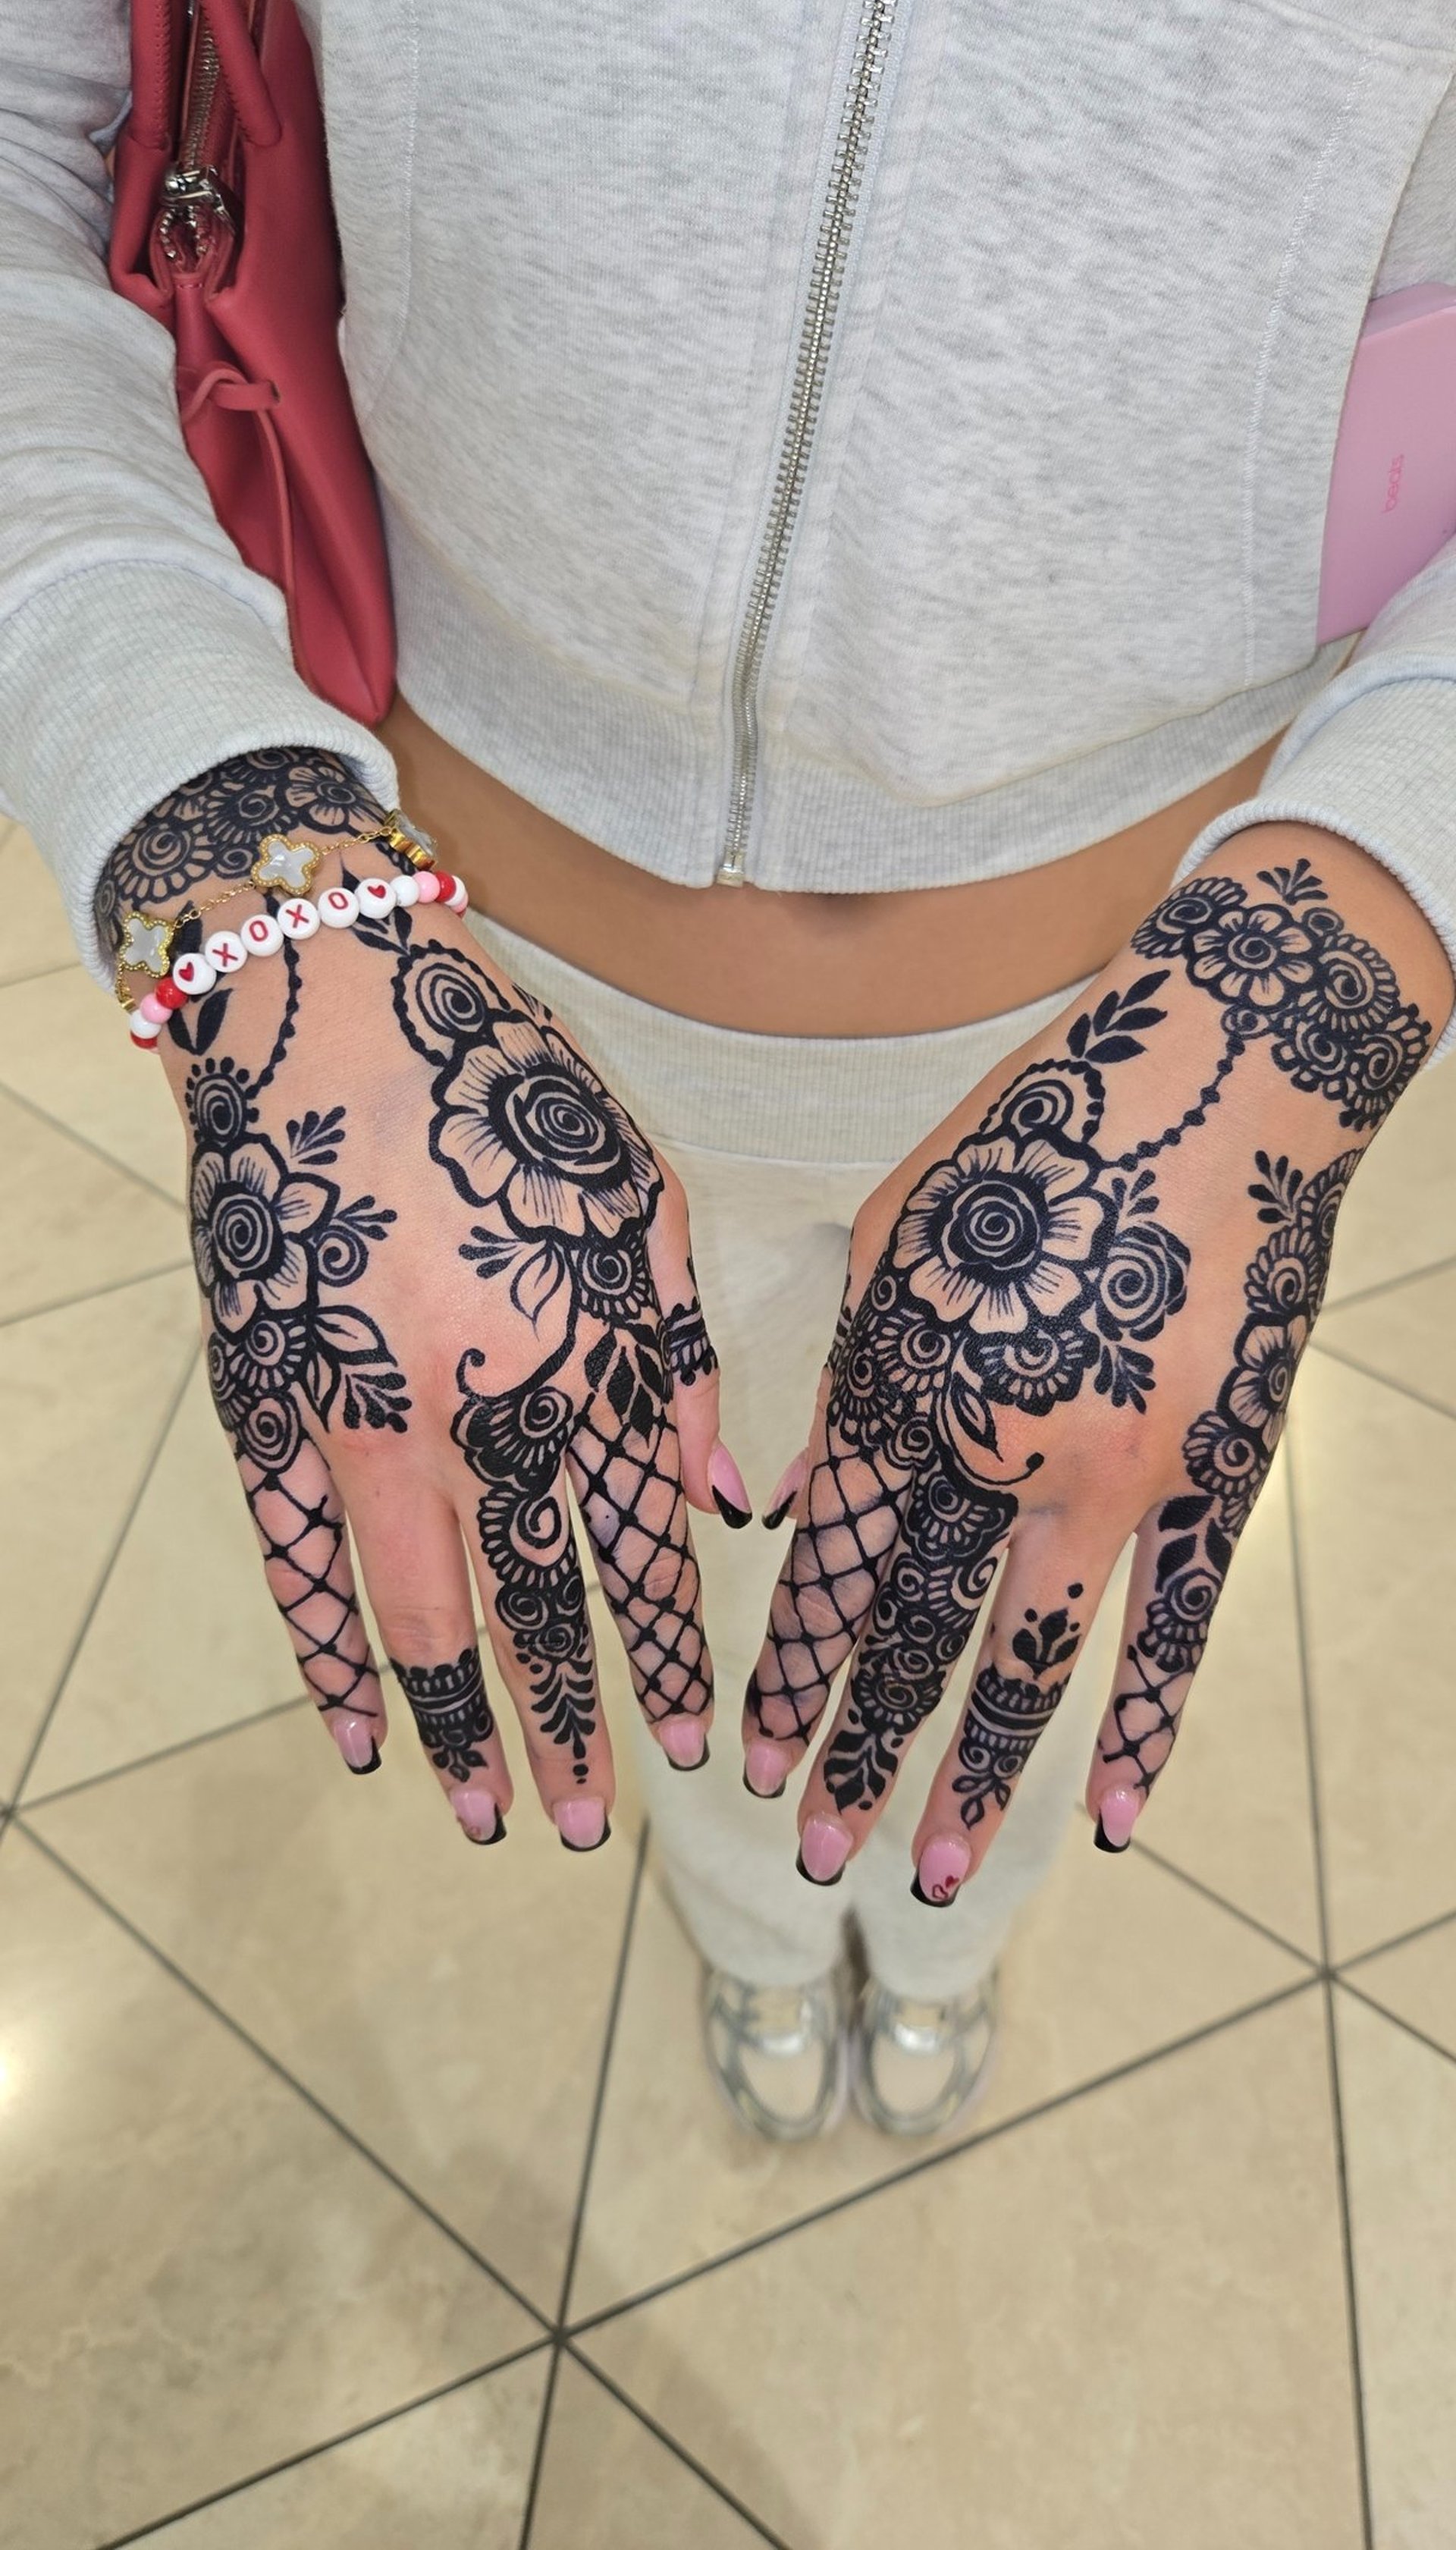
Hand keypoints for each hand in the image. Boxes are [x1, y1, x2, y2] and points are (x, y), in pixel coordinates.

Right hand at [102, 751, 740, 1846]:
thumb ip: (685, 1353)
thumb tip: (724, 1497)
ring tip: (483, 1821)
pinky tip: (359, 1735)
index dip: (670, 1658)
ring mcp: (362, 1418)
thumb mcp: (638, 1195)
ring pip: (418, 1611)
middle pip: (536, 1607)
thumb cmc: (501, 1090)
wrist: (324, 1004)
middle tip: (593, 1827)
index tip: (701, 1745)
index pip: (640, 1551)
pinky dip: (328, 1656)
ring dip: (458, 1724)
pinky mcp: (267, 1405)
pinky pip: (299, 1561)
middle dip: (572, 1728)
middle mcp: (481, 1409)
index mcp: (582, 1357)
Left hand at [742, 825, 1452, 1896]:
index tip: (747, 1761)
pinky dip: (1141, 1730)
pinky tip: (1106, 1824)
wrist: (1222, 1070)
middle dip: (852, 1752)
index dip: (785, 1670)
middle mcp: (1001, 1443)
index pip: (831, 1565)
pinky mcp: (1216, 1475)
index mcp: (909, 1378)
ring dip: (973, 1776)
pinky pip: (1175, 1628)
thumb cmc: (1040, 1136)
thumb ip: (842, 1385)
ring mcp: (1120, 1470)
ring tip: (921, 1877)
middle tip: (808, 1855)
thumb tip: (789, 1506)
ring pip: (1030, 1658)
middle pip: (912, 1634)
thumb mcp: (896, 1235)